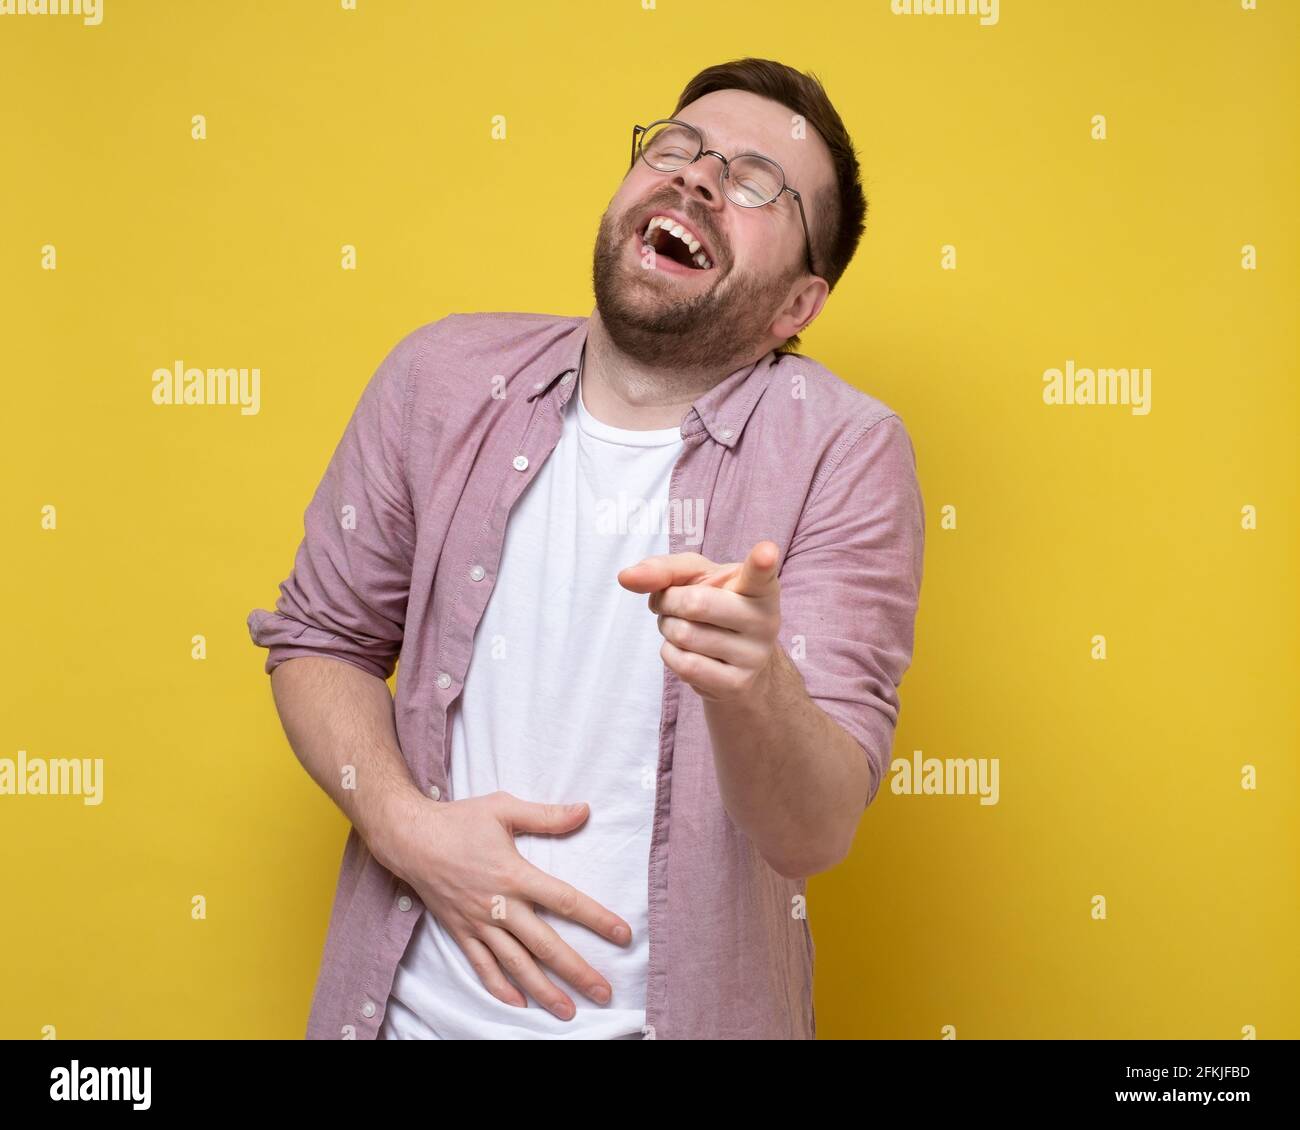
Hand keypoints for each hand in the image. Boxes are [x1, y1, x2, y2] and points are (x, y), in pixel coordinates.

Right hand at [377, 790, 632, 1018]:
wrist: (409, 837)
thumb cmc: (458, 820)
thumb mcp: (503, 808)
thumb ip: (546, 815)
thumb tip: (585, 811)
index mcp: (515, 874)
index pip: (564, 900)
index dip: (596, 919)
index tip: (623, 935)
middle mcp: (499, 905)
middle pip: (544, 944)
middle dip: (576, 971)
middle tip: (603, 992)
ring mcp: (478, 922)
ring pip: (515, 964)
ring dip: (543, 990)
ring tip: (568, 1011)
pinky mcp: (460, 931)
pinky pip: (481, 965)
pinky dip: (499, 987)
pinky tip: (518, 1003)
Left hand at [617, 540, 781, 702]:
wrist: (736, 662)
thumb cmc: (714, 606)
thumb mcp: (695, 578)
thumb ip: (662, 569)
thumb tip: (626, 577)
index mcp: (759, 587)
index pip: (762, 573)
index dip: (762, 562)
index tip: (766, 552)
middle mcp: (765, 620)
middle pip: (695, 603)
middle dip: (668, 602)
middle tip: (673, 604)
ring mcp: (754, 656)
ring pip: (684, 635)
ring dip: (668, 628)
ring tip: (682, 627)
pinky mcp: (737, 684)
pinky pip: (684, 665)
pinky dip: (670, 654)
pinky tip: (685, 651)